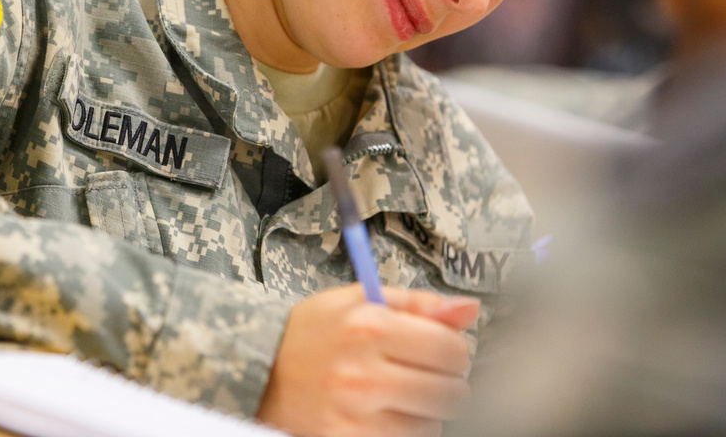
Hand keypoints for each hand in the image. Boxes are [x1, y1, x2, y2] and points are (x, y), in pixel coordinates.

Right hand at [256, 285, 480, 436]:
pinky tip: (380, 416)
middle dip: (443, 383)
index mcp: (368, 327)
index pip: (452, 349)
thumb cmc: (311, 334)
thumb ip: (417, 304)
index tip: (436, 350)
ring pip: (433, 426)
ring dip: (422, 412)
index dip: (451, 350)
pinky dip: (401, 432)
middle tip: (417, 374)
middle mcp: (363, 375)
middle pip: (451, 393)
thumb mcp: (356, 301)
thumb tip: (468, 309)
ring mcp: (355, 417)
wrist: (257, 373)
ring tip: (392, 396)